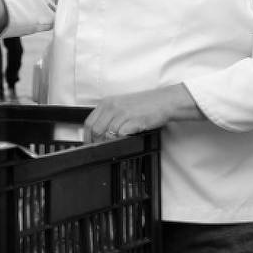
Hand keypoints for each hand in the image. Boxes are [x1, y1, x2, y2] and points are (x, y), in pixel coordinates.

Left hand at [84, 84, 202, 141]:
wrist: (164, 101)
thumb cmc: (145, 104)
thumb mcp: (122, 106)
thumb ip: (110, 116)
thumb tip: (99, 133)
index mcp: (107, 103)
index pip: (89, 122)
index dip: (87, 136)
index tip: (89, 145)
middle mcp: (112, 106)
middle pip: (95, 129)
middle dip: (96, 143)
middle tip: (100, 151)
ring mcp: (122, 113)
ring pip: (106, 133)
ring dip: (108, 144)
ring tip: (112, 149)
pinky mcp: (133, 120)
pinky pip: (120, 134)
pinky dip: (119, 141)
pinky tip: (123, 143)